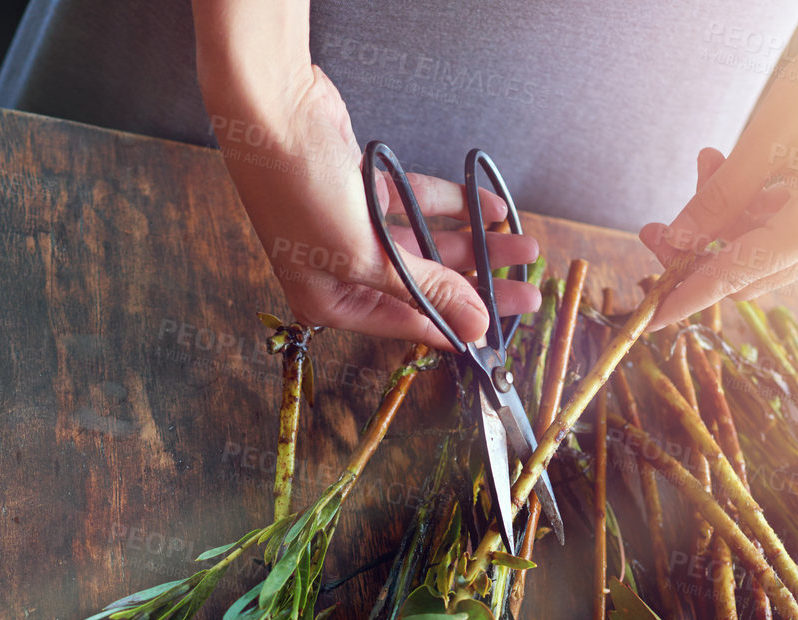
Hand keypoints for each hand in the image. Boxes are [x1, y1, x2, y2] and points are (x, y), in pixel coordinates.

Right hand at [195, 1, 536, 346]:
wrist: (271, 111)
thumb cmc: (300, 191)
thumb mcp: (366, 255)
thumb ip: (426, 289)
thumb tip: (475, 326)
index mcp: (330, 301)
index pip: (407, 324)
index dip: (457, 326)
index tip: (502, 330)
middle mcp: (340, 270)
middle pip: (423, 285)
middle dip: (478, 284)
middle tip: (526, 292)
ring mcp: (352, 228)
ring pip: (426, 245)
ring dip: (474, 244)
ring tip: (520, 245)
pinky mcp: (364, 190)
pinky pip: (417, 206)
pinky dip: (452, 206)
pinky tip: (490, 208)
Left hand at [641, 0, 797, 327]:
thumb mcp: (763, 143)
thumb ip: (717, 201)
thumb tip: (677, 241)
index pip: (734, 278)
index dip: (688, 297)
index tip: (651, 317)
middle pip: (747, 271)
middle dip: (697, 253)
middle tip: (656, 225)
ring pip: (763, 248)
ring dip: (724, 221)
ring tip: (706, 162)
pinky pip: (784, 226)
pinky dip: (751, 208)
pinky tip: (732, 167)